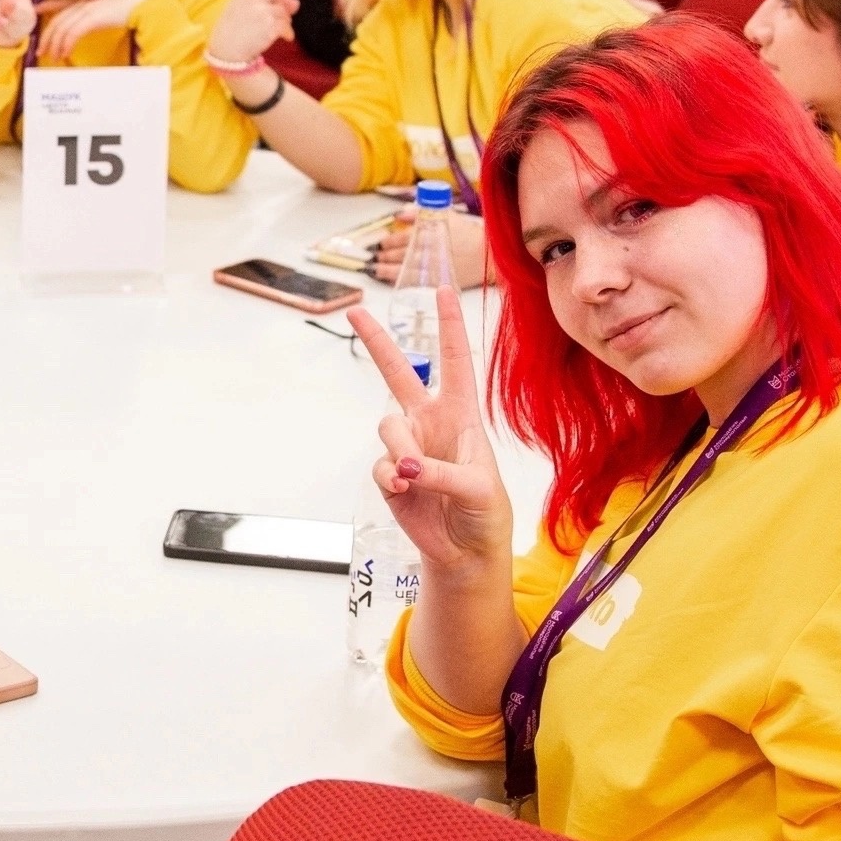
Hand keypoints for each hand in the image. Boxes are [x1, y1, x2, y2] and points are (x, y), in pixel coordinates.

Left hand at [34, 0, 164, 61]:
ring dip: (55, 44)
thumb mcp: (115, 7)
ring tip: (53, 57)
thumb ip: (104, 13)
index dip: (49, 5)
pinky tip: (64, 54)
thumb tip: (107, 20)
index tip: (38, 9)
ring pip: (62, 27)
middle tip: (41, 50)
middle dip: (47, 35)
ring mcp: (88, 8)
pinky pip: (73, 32)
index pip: (63, 1)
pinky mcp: (93, 17)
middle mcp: (85, 2)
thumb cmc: (136, 3)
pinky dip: (66, 44)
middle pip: (58, 19)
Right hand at [205, 0, 332, 73]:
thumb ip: (274, 1)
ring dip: (282, 21)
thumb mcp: (251, 8)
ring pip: (287, 11)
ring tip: (261, 29)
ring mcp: (263, 11)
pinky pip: (287, 27)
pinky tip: (265, 38)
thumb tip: (296, 3)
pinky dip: (282, 33)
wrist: (225, 51)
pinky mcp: (270, 27)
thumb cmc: (237, 26)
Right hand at [350, 286, 513, 573]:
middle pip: (397, 372)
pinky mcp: (391, 474)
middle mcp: (430, 423)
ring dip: (400, 449)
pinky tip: (406, 491)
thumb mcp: (478, 487)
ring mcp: (408, 447)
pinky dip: (392, 478)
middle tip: (355, 311)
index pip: (455, 361)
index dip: (449, 325)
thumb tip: (405, 467)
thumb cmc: (486, 512)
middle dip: (376, 341)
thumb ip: (442, 472)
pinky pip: (381, 464)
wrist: (466, 551)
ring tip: (415, 477)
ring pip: (387, 427)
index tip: (442, 289)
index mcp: (462, 414)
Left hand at [366, 207, 491, 286]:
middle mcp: (426, 251)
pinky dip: (397, 281)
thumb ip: (419, 213)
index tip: (381, 242)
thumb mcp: (446, 216)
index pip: (400, 238)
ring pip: (400, 269)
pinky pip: (410, 282)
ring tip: (376, 270)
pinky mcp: (435, 282)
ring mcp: (429, 268)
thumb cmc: (468, 235)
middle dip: (384, 256)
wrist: (487, 256)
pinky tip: (390, 280)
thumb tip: (398, 214)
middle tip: (376, 256)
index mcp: (427, 234)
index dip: (388, 241)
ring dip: (384, 270)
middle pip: (397, 254)